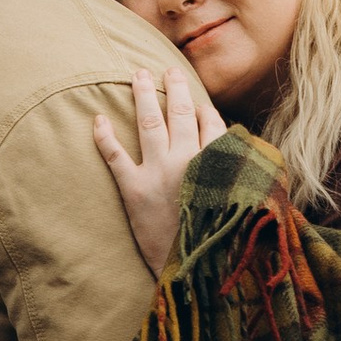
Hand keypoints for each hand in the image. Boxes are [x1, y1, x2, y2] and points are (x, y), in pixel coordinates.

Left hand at [94, 66, 225, 275]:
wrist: (194, 271)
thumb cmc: (220, 241)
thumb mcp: (242, 206)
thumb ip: (242, 176)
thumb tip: (242, 153)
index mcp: (215, 166)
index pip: (212, 126)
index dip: (204, 111)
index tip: (198, 102)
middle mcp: (186, 162)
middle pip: (179, 114)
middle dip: (174, 88)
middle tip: (167, 69)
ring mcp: (157, 173)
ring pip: (149, 123)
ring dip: (143, 96)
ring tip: (138, 75)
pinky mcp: (133, 190)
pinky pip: (114, 156)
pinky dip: (104, 136)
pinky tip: (98, 118)